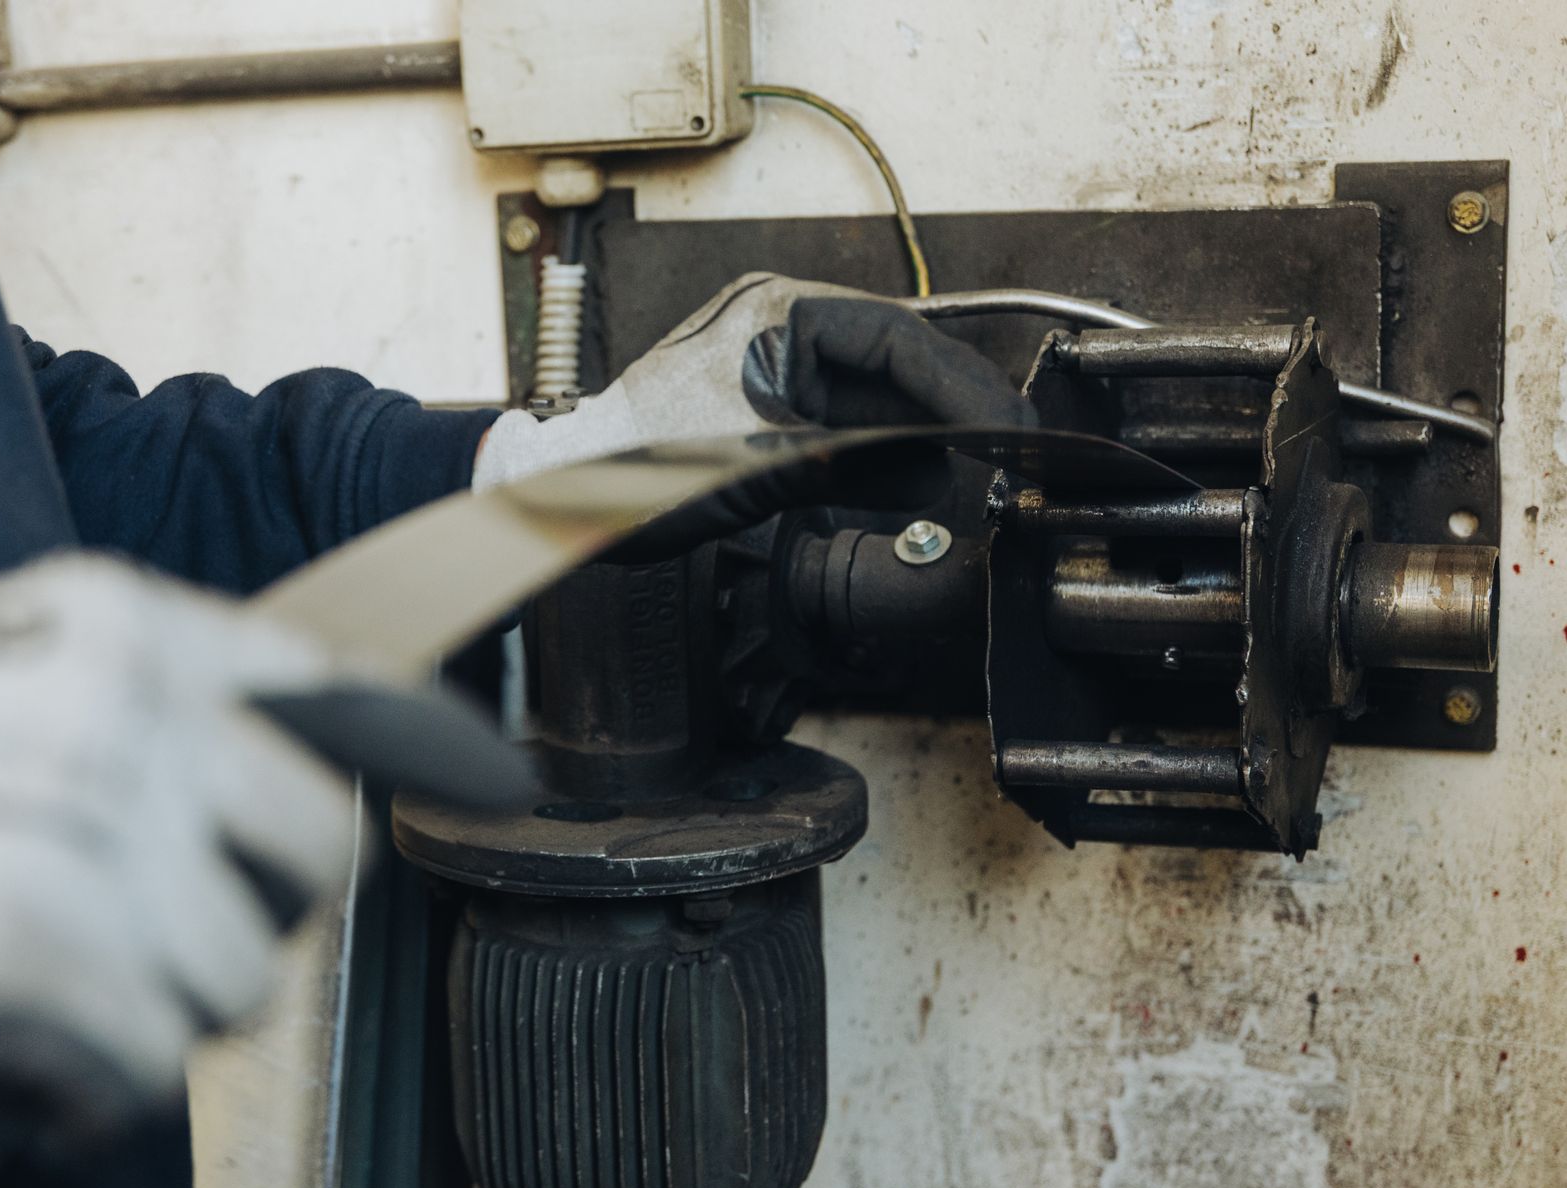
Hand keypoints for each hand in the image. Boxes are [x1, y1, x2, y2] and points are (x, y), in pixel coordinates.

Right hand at [0, 553, 526, 1123]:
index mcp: (120, 621)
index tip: (468, 778)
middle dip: (264, 910)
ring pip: (243, 974)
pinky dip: (102, 1085)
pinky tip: (38, 1061)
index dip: (400, 746)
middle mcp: (131, 711)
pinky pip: (154, 1059)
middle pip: (317, 846)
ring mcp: (96, 829)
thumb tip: (258, 765)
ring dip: (175, 1009)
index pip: (328, 688)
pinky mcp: (46, 951)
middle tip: (183, 936)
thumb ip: (127, 697)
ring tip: (79, 994)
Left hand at [472, 272, 1031, 489]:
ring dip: (923, 436)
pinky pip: (845, 426)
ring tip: (972, 472)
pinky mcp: (767, 409)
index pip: (896, 336)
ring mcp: (773, 367)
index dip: (959, 383)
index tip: (1001, 423)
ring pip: (875, 395)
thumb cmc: (626, 465)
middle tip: (1006, 448)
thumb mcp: (757, 465)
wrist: (560, 496)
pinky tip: (916, 482)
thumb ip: (855, 462)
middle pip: (895, 361)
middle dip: (951, 408)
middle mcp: (778, 327)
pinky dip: (882, 456)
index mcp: (774, 312)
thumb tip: (932, 470)